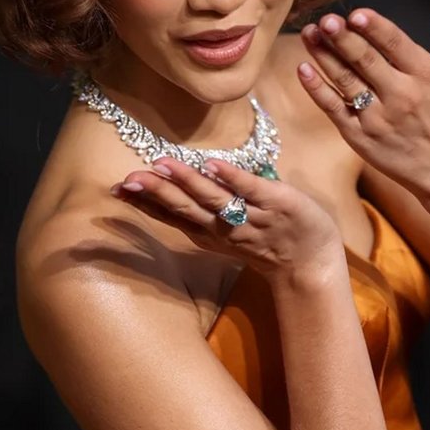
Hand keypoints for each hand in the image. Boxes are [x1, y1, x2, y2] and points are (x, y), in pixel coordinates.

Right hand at [112, 156, 343, 281]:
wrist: (310, 264)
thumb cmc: (267, 241)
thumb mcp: (226, 231)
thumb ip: (202, 209)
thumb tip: (175, 182)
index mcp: (210, 232)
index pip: (172, 215)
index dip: (145, 202)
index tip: (118, 188)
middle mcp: (225, 228)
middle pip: (185, 208)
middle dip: (156, 193)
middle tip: (128, 179)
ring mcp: (251, 217)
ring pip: (214, 200)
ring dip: (188, 183)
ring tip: (164, 166)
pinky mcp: (278, 204)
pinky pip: (252, 190)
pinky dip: (233, 179)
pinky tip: (213, 165)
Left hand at [297, 0, 429, 199]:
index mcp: (426, 75)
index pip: (396, 45)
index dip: (375, 28)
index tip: (355, 13)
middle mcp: (401, 96)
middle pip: (366, 62)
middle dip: (344, 39)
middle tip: (325, 20)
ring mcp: (378, 119)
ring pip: (346, 82)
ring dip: (324, 57)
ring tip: (308, 34)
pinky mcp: (359, 136)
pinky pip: (334, 109)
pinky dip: (317, 90)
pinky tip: (303, 69)